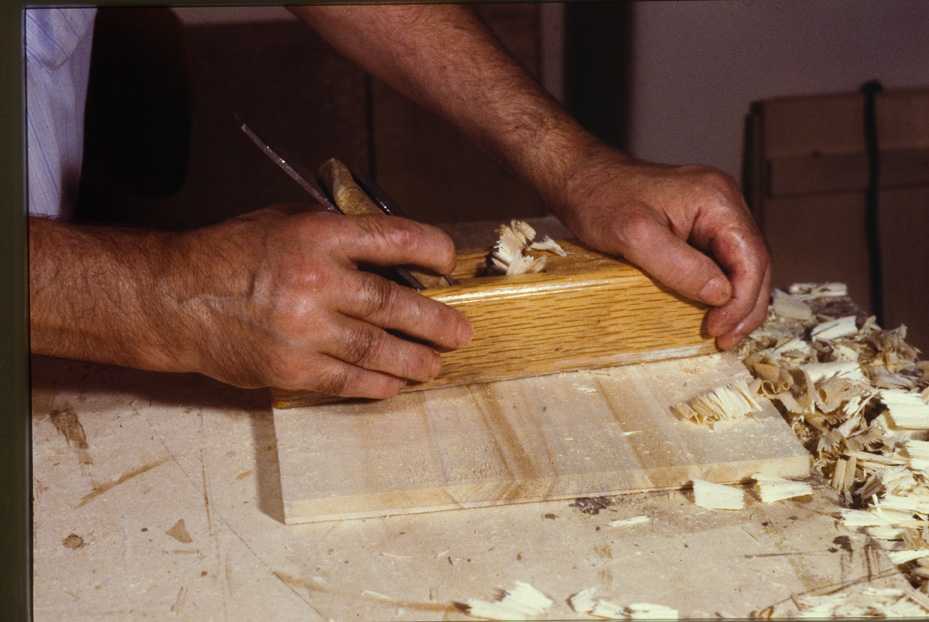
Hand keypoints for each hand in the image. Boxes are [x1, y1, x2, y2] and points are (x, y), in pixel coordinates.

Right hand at [161, 206, 472, 397]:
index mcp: (317, 234)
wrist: (175, 300)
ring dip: (416, 359)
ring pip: (379, 349)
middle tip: (460, 332)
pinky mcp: (291, 368)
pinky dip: (379, 384)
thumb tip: (391, 254)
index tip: (448, 264)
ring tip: (435, 364)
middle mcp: (315, 279)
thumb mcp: (284, 221)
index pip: (394, 239)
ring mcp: (304, 328)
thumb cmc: (231, 256)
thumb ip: (337, 234)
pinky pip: (349, 380)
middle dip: (437, 321)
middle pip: (396, 303)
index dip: (433, 251)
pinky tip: (396, 384)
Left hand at [554, 148, 770, 349]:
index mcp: (716, 199)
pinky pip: (723, 261)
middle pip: (755, 262)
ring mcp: (712, 213)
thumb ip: (679, 264)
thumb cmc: (600, 198)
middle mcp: (723, 203)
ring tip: (722, 332)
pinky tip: (711, 310)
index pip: (752, 256)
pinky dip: (722, 289)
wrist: (581, 179)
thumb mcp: (634, 236)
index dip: (742, 300)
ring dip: (737, 302)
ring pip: (742, 264)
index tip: (718, 328)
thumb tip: (720, 293)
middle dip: (745, 306)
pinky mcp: (698, 225)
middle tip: (724, 339)